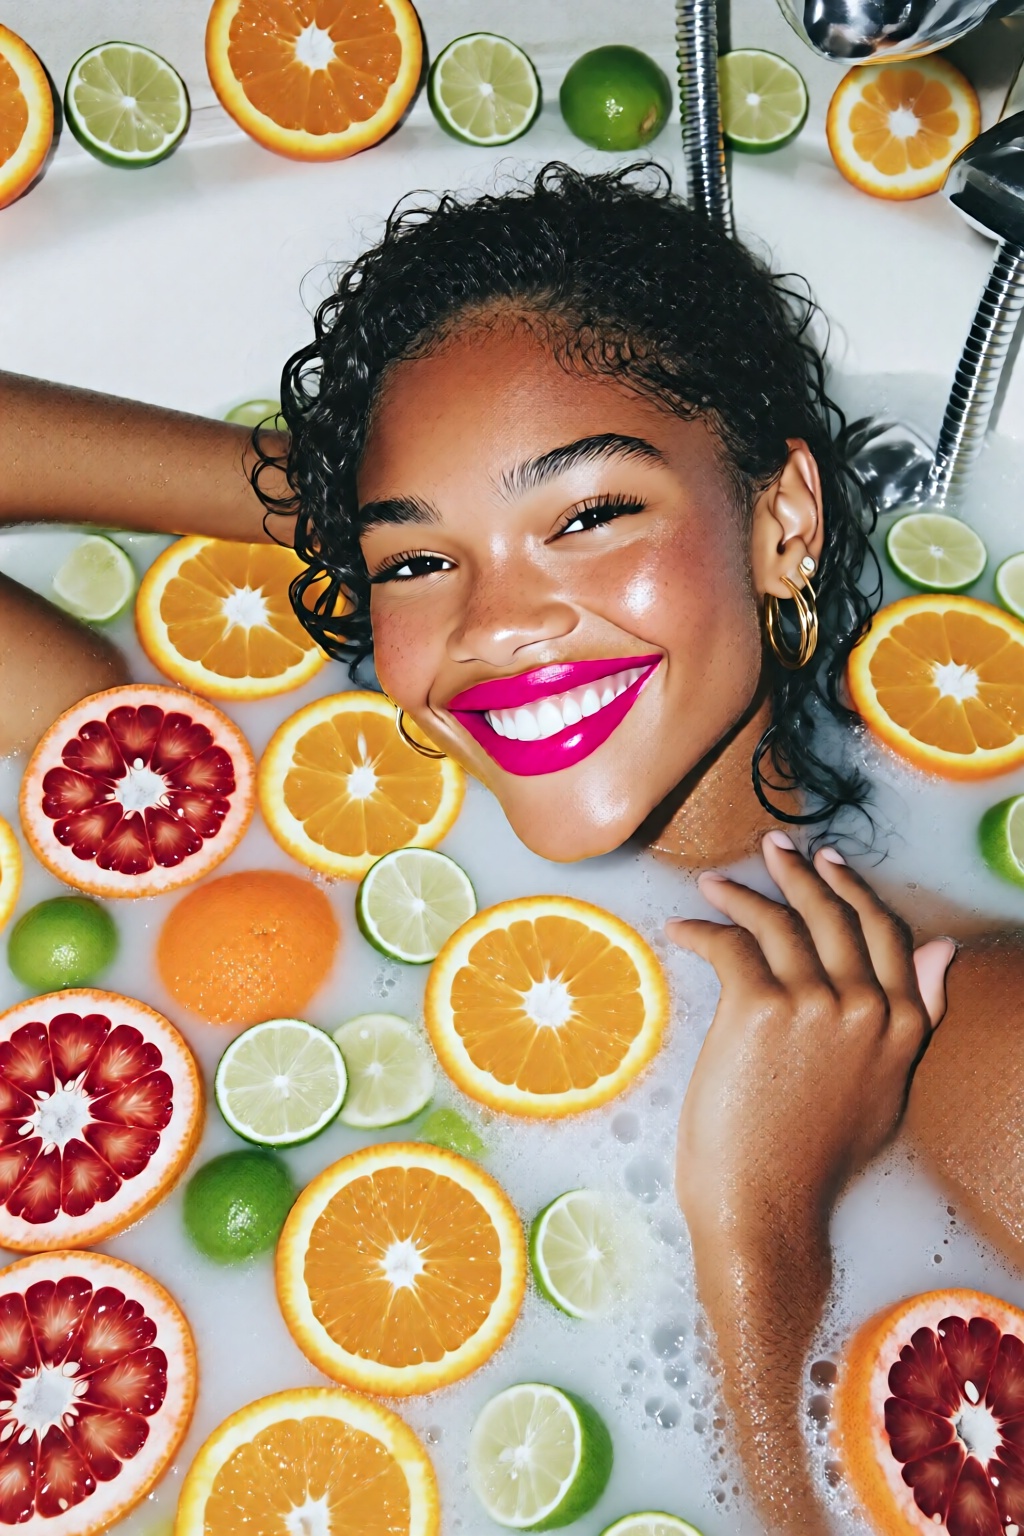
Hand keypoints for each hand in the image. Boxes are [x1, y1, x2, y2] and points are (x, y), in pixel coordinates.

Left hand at [668, 831, 954, 1231]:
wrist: (765, 1205)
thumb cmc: (813, 1158)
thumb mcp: (885, 1088)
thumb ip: (916, 1017)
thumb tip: (943, 949)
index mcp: (902, 1025)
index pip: (886, 933)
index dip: (856, 891)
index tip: (831, 865)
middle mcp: (867, 1006)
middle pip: (835, 915)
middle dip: (802, 873)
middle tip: (776, 848)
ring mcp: (815, 1004)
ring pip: (780, 922)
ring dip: (743, 894)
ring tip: (715, 883)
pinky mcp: (759, 1007)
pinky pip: (729, 945)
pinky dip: (702, 929)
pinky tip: (683, 927)